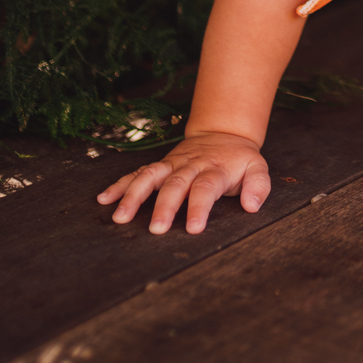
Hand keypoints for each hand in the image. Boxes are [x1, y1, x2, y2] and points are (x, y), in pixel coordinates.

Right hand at [97, 131, 268, 234]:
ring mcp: (172, 164)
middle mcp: (190, 165)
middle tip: (156, 230)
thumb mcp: (257, 169)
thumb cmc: (239, 160)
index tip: (193, 229)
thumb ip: (258, 187)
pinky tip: (104, 199)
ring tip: (120, 217)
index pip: (205, 188)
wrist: (222, 133)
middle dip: (164, 206)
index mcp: (215, 169)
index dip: (199, 208)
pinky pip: (137, 173)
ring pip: (150, 176)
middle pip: (175, 184)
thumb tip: (251, 206)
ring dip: (134, 195)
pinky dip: (120, 184)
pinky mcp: (160, 165)